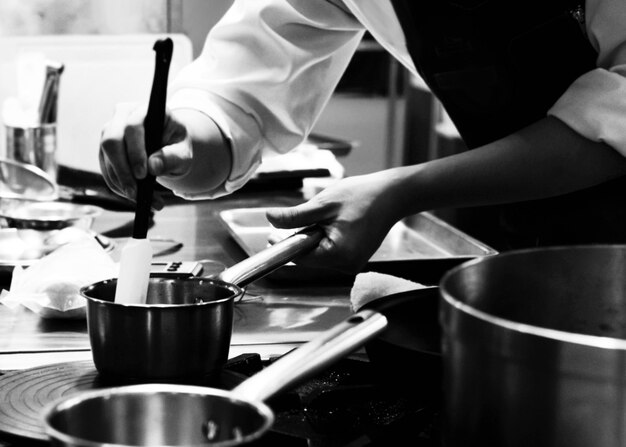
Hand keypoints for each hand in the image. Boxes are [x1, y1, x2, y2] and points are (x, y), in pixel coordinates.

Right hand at [99, 102, 192, 208]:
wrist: (169, 147)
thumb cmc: (177, 146)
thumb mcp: (184, 153)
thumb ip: (172, 157)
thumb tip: (153, 166)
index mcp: (146, 109)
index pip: (133, 126)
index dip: (135, 151)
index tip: (143, 174)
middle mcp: (123, 115)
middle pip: (111, 141)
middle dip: (123, 171)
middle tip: (136, 194)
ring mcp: (111, 130)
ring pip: (106, 157)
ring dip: (121, 182)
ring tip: (142, 200)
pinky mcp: (105, 148)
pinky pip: (106, 168)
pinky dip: (118, 185)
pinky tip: (134, 196)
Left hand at [266, 172, 402, 272]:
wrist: (392, 195)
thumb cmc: (363, 196)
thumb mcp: (323, 204)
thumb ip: (295, 216)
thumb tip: (270, 218)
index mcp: (339, 255)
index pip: (300, 258)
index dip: (285, 245)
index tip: (273, 235)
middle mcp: (347, 265)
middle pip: (310, 258)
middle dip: (303, 239)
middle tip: (307, 217)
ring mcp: (353, 263)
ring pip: (320, 255)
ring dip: (315, 238)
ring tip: (328, 217)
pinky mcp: (355, 258)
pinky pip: (332, 252)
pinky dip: (327, 240)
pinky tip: (336, 223)